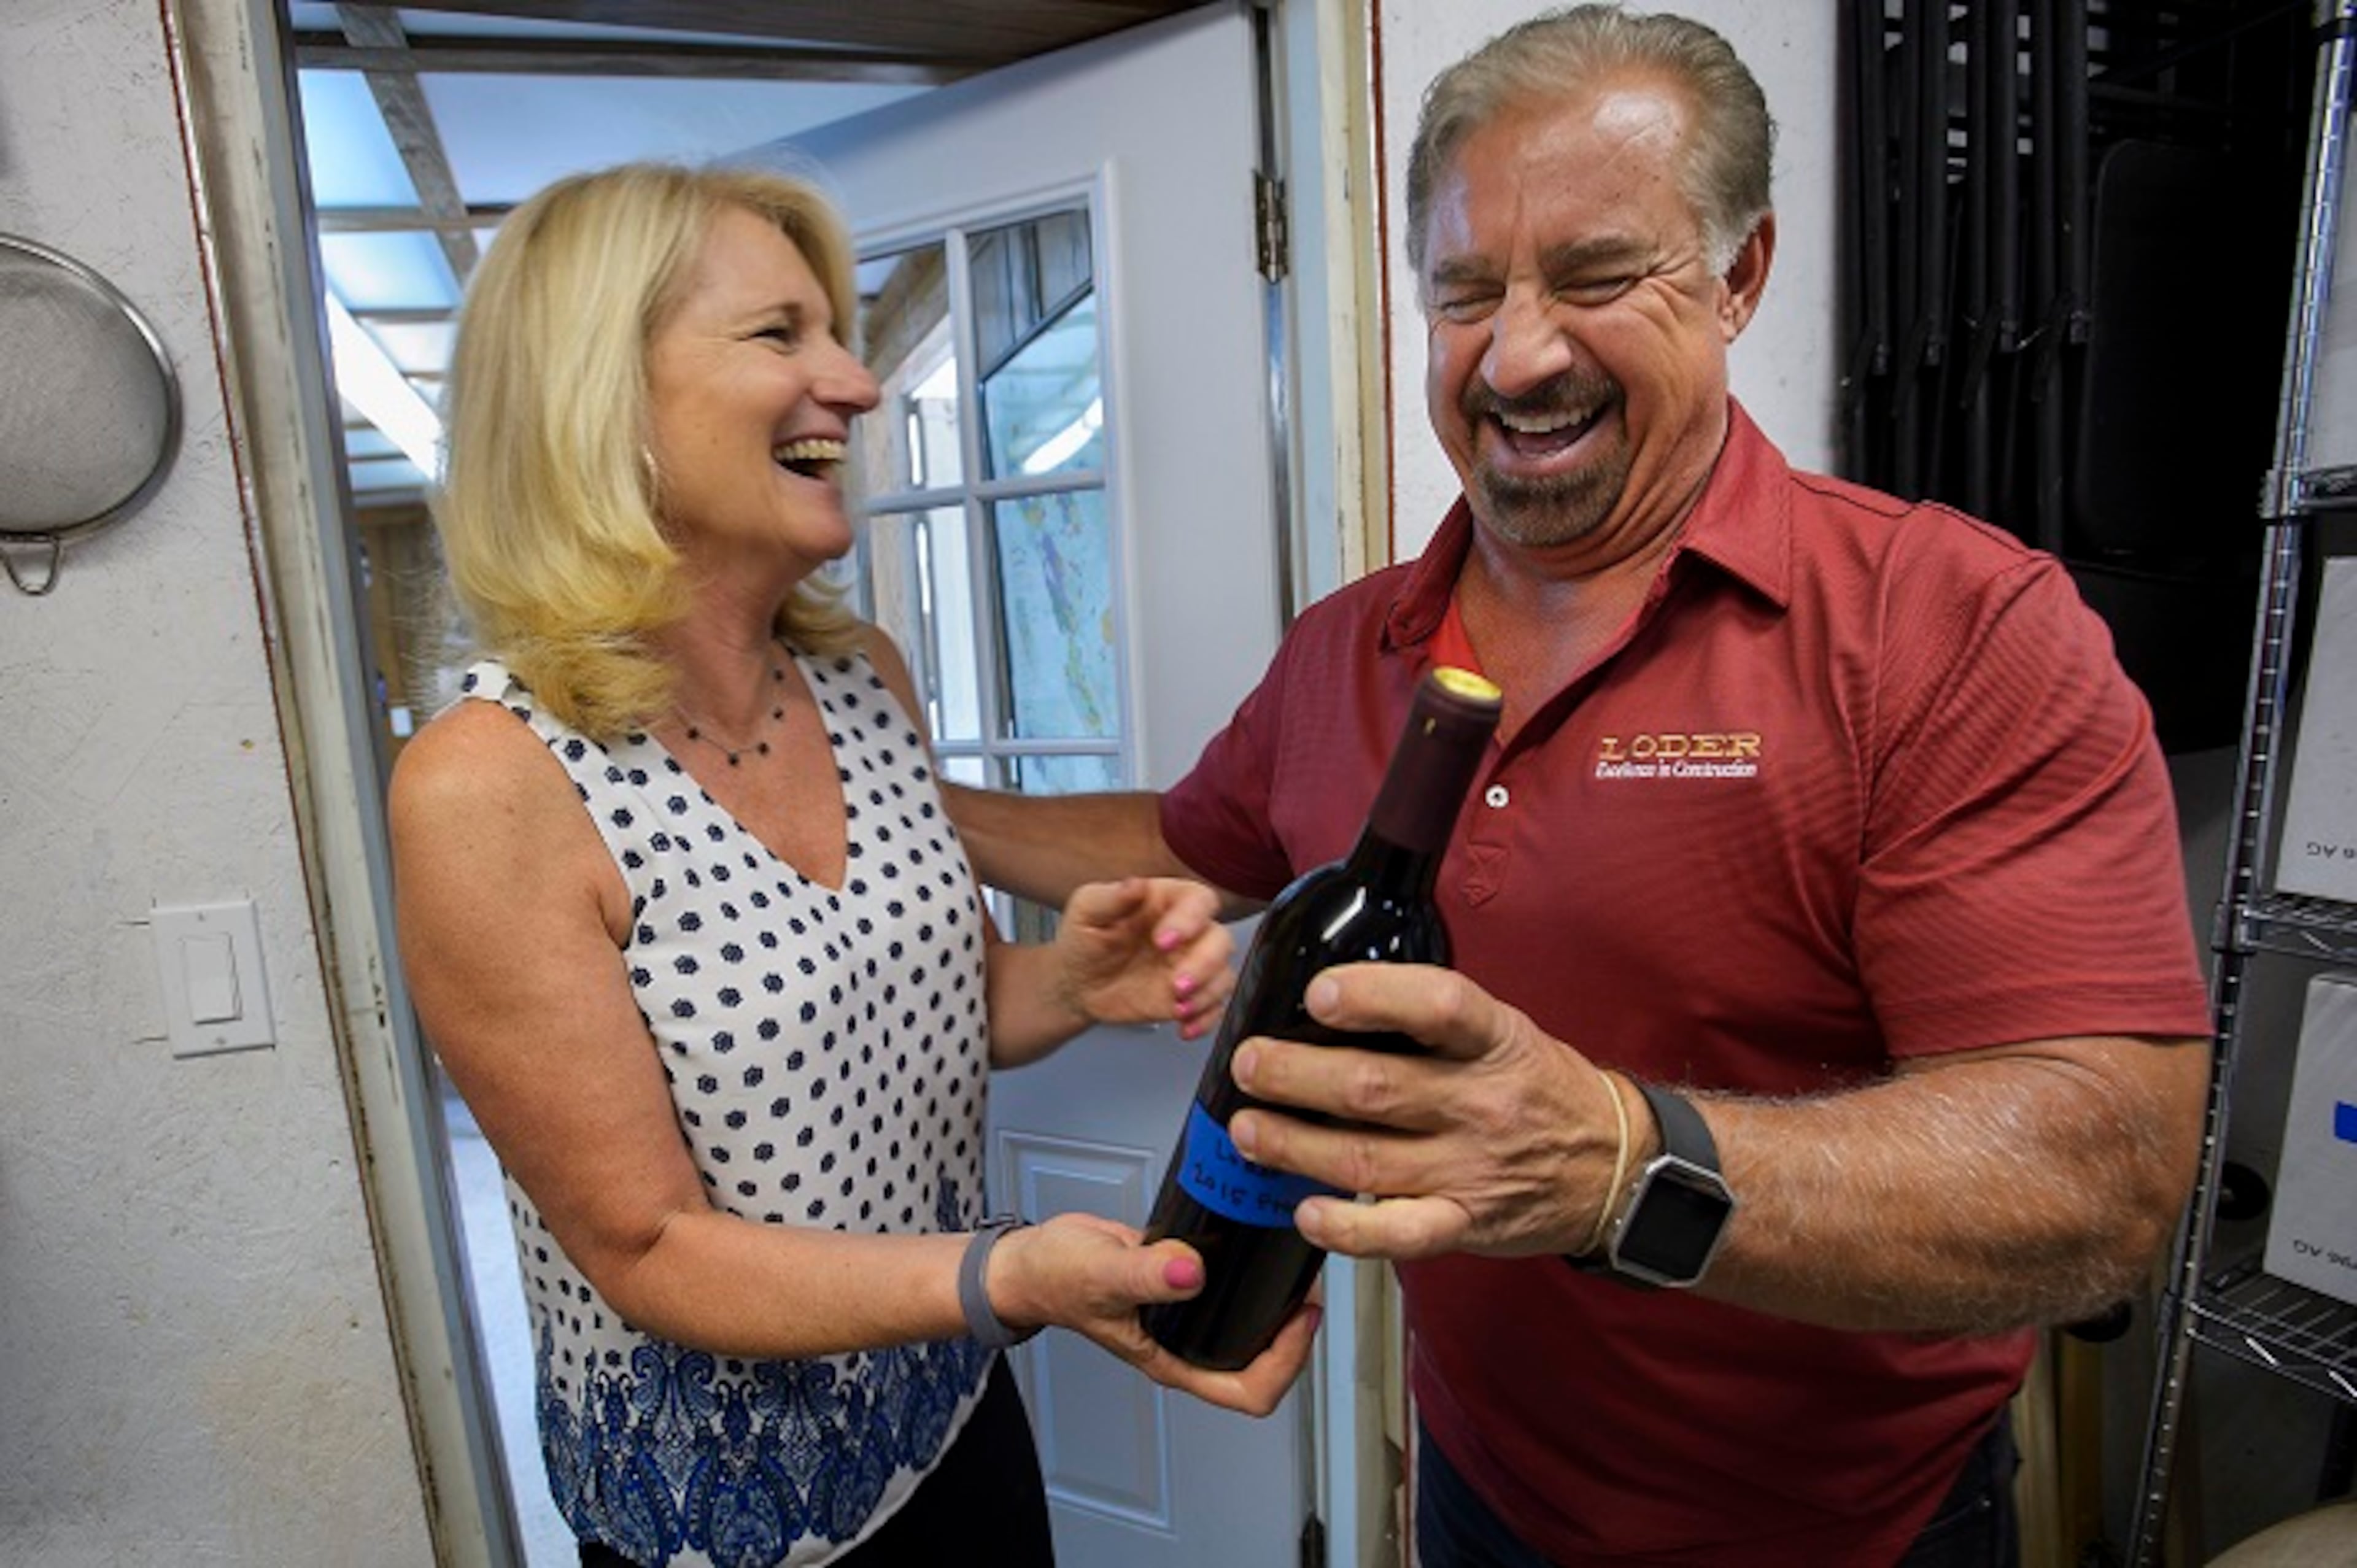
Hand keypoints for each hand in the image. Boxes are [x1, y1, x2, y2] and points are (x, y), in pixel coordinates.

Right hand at [992, 1211, 1317, 1416]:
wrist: (1034, 1258)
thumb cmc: (1055, 1279)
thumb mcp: (1101, 1274)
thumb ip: (1146, 1275)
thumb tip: (1192, 1272)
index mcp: (1173, 1361)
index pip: (1247, 1390)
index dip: (1285, 1362)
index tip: (1300, 1317)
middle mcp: (1188, 1343)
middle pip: (1263, 1362)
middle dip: (1295, 1331)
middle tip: (1309, 1287)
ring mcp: (1188, 1315)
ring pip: (1252, 1324)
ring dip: (1279, 1301)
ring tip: (1297, 1264)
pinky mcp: (1187, 1282)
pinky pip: (1234, 1288)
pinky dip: (1255, 1272)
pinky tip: (1264, 1240)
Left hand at [1053, 877, 1234, 1039]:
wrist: (1076, 984)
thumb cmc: (1084, 939)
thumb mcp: (1086, 911)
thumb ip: (1110, 898)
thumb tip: (1135, 885)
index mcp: (1166, 902)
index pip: (1198, 900)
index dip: (1190, 919)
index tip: (1163, 941)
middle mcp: (1187, 932)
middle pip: (1220, 940)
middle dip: (1205, 964)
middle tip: (1176, 984)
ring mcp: (1191, 965)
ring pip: (1223, 974)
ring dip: (1207, 994)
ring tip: (1179, 1007)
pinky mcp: (1189, 996)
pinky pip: (1214, 1007)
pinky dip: (1206, 1019)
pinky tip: (1184, 1026)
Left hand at [1226, 963, 1628, 1259]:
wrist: (1613, 1165)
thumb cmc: (1538, 1088)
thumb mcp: (1502, 1029)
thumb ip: (1429, 1017)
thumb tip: (1331, 997)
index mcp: (1492, 1040)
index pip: (1437, 1005)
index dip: (1374, 998)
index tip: (1321, 994)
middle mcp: (1481, 1102)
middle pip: (1374, 1086)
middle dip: (1295, 1075)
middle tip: (1249, 1063)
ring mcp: (1471, 1167)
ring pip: (1366, 1158)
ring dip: (1294, 1145)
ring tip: (1248, 1128)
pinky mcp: (1464, 1222)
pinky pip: (1399, 1233)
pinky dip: (1347, 1228)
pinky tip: (1307, 1212)